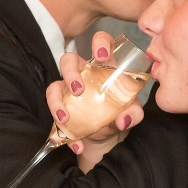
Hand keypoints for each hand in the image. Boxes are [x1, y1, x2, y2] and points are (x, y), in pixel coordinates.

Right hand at [45, 31, 145, 170]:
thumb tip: (123, 119)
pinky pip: (55, 117)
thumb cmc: (120, 112)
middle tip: (78, 89)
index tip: (101, 55)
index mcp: (104, 66)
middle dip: (70, 72)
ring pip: (53, 86)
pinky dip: (63, 133)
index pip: (100, 42)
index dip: (99, 43)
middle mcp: (83, 74)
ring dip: (56, 101)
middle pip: (68, 60)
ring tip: (65, 118)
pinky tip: (77, 145)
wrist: (110, 136)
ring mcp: (68, 91)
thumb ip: (133, 113)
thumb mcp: (131, 112)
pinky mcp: (61, 110)